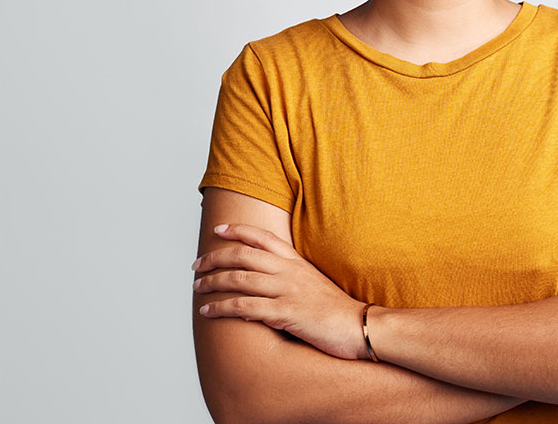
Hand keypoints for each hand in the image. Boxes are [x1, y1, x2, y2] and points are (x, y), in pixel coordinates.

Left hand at [193, 223, 370, 360]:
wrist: (361, 326)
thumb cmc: (336, 310)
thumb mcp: (313, 283)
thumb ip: (290, 278)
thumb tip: (263, 285)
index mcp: (296, 262)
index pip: (262, 237)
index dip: (237, 230)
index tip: (218, 230)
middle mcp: (288, 271)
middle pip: (242, 255)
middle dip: (215, 258)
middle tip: (197, 266)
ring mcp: (286, 291)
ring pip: (239, 279)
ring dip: (213, 282)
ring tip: (197, 287)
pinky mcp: (285, 313)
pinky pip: (245, 307)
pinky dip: (222, 308)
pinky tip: (209, 312)